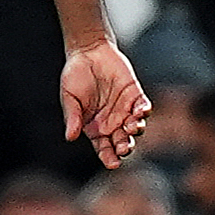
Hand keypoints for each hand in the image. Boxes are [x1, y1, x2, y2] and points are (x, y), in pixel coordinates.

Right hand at [60, 40, 150, 166]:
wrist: (88, 51)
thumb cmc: (75, 75)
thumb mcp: (70, 97)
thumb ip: (72, 117)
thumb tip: (70, 137)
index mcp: (95, 128)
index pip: (104, 149)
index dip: (109, 157)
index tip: (113, 164)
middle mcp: (112, 122)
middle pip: (122, 142)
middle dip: (125, 147)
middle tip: (125, 147)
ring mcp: (125, 110)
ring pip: (135, 127)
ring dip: (135, 130)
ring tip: (131, 126)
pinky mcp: (135, 95)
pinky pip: (143, 107)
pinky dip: (144, 111)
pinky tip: (141, 111)